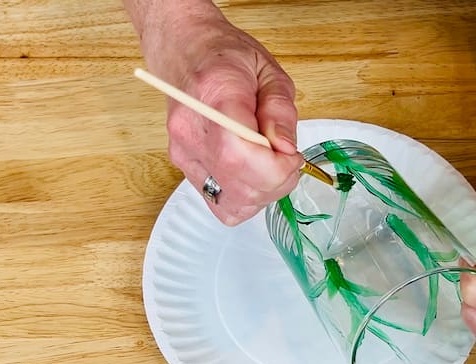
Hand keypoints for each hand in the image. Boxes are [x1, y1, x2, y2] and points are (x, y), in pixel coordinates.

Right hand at [142, 6, 303, 224]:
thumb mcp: (268, 71)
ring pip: (232, 203)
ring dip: (263, 193)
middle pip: (239, 186)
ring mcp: (184, 152)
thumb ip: (281, 111)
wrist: (183, 48)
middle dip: (277, 181)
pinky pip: (220, 203)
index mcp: (215, 97)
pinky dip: (245, 198)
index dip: (277, 168)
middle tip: (287, 158)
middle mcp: (192, 131)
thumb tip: (285, 149)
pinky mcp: (184, 166)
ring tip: (270, 165)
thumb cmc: (224, 55)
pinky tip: (253, 175)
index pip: (241, 156)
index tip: (292, 155)